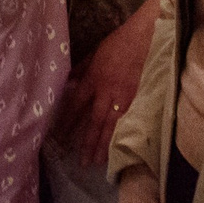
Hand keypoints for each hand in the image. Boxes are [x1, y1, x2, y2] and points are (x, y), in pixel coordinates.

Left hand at [57, 11, 151, 168]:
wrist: (142, 40)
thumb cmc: (116, 44)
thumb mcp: (92, 54)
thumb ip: (80, 70)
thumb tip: (68, 83)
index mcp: (93, 79)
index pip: (77, 105)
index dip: (68, 121)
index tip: (60, 135)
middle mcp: (106, 92)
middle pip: (95, 122)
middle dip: (87, 142)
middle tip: (81, 162)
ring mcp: (123, 98)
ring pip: (112, 126)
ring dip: (104, 145)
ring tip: (97, 162)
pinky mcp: (137, 99)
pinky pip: (127, 122)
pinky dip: (121, 136)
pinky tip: (119, 148)